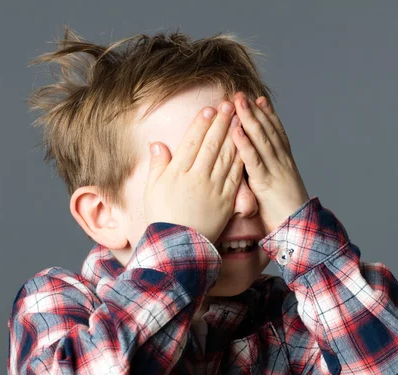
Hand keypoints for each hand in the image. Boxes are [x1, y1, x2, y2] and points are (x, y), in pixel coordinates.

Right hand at [144, 101, 243, 243]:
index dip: (201, 124)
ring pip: (225, 157)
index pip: (192, 143)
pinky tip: (245, 146)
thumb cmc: (162, 217)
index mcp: (177, 174)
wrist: (178, 246)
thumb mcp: (152, 190)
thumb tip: (157, 143)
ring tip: (239, 118)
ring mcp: (213, 189)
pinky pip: (235, 176)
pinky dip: (240, 159)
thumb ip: (157, 165)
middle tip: (228, 105)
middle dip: (221, 123)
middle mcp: (196, 178)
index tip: (209, 109)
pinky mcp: (226, 201)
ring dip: (233, 135)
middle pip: (211, 145)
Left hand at [231, 92, 309, 233]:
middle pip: (268, 131)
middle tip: (241, 94)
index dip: (267, 115)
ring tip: (237, 103)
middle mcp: (282, 162)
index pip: (276, 133)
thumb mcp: (276, 188)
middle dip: (254, 111)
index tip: (258, 99)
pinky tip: (236, 130)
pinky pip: (254, 160)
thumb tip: (251, 169)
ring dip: (249, 119)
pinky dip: (244, 144)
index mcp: (285, 162)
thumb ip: (265, 175)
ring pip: (262, 140)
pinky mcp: (266, 183)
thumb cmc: (285, 213)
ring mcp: (275, 171)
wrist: (300, 230)